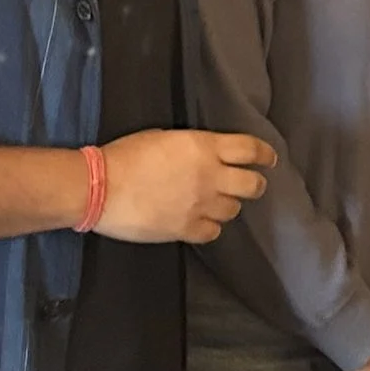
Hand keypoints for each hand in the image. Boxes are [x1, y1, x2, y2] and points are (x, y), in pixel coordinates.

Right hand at [96, 127, 274, 246]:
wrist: (100, 187)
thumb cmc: (125, 155)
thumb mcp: (164, 137)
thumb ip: (191, 147)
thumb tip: (202, 155)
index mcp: (204, 147)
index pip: (250, 149)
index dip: (265, 155)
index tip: (269, 159)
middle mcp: (209, 176)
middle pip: (252, 184)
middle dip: (254, 184)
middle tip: (248, 185)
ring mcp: (199, 205)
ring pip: (233, 210)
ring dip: (228, 206)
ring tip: (215, 204)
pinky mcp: (185, 229)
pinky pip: (213, 232)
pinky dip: (209, 227)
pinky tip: (199, 222)